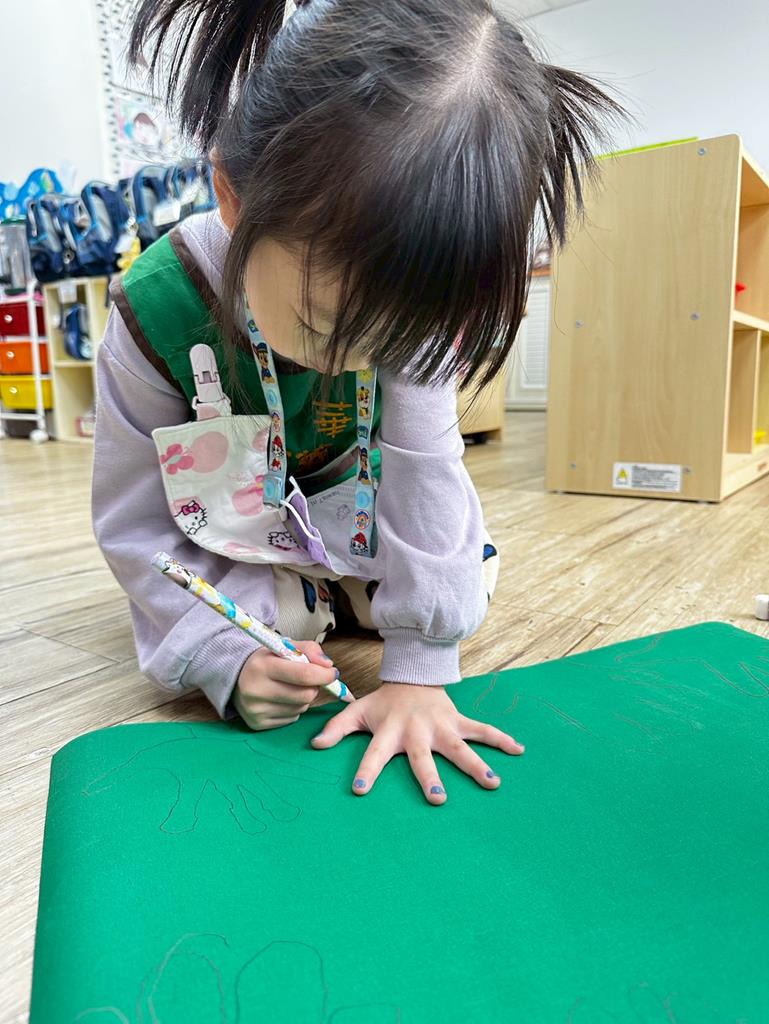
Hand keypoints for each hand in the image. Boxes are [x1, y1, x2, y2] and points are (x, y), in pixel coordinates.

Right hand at [234, 641, 339, 731]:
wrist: (235, 677)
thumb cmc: (265, 660)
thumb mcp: (283, 646)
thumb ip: (309, 649)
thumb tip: (328, 666)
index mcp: (263, 666)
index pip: (304, 674)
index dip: (324, 675)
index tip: (332, 673)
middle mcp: (256, 690)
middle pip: (306, 695)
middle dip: (314, 686)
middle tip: (308, 679)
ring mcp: (256, 710)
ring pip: (301, 708)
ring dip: (303, 698)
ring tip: (290, 687)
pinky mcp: (258, 724)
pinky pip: (292, 718)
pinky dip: (293, 708)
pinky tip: (281, 699)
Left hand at [311, 683, 524, 804]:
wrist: (413, 674)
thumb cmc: (385, 701)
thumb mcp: (358, 711)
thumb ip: (336, 729)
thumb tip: (314, 746)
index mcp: (389, 731)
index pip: (374, 754)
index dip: (366, 771)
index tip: (360, 790)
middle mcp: (416, 732)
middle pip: (422, 758)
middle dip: (429, 777)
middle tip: (437, 799)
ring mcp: (441, 726)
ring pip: (460, 747)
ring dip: (475, 765)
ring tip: (492, 782)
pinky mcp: (458, 721)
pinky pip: (483, 730)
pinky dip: (501, 739)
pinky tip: (519, 750)